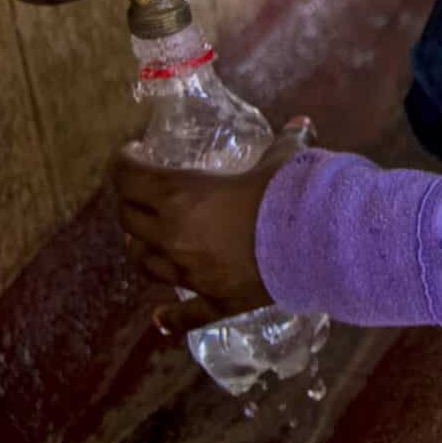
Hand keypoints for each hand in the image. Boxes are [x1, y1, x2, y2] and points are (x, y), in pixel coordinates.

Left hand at [113, 120, 308, 333]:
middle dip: (131, 203)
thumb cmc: (290, 193)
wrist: (317, 242)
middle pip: (128, 220)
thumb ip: (284, 142)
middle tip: (143, 193)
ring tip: (148, 239)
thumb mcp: (283, 160)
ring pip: (144, 263)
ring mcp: (188, 273)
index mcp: (180, 195)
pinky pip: (181, 314)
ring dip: (141, 248)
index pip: (129, 177)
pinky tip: (160, 318)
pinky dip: (168, 316)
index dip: (124, 162)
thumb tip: (300, 124)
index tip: (132, 154)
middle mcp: (172, 235)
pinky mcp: (212, 300)